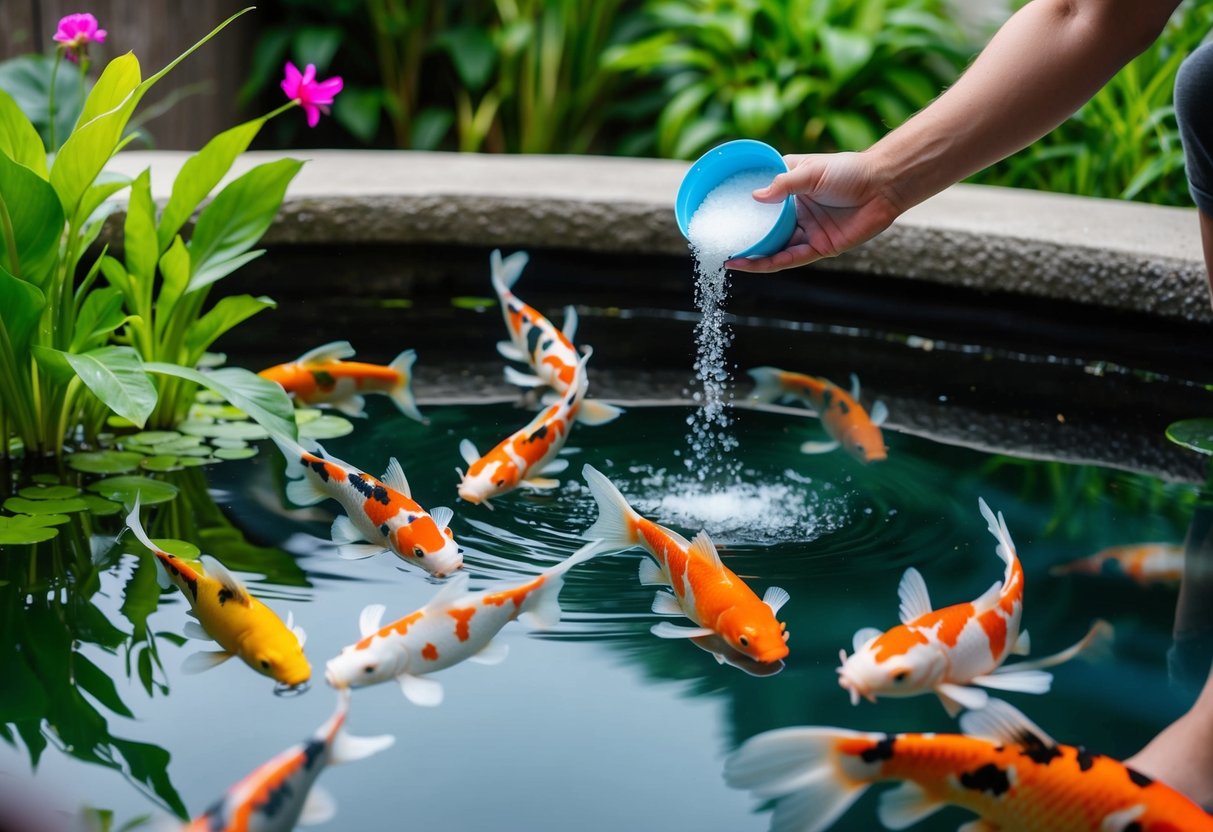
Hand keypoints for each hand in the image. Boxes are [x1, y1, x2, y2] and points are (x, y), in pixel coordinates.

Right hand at [725, 151, 902, 272]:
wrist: (884, 186)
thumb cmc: (850, 171)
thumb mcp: (811, 170)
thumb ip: (783, 184)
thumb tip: (755, 196)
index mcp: (791, 188)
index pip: (760, 197)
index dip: (741, 204)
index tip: (719, 209)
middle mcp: (795, 211)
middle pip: (763, 227)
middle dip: (742, 236)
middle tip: (718, 241)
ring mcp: (806, 230)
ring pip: (773, 246)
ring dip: (751, 255)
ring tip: (728, 259)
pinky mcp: (818, 247)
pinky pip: (789, 258)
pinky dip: (769, 263)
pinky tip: (751, 264)